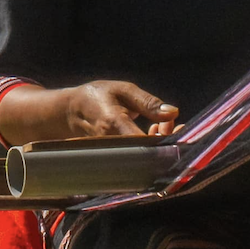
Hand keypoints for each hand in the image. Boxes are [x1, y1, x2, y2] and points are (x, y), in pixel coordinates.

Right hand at [0, 80, 177, 143]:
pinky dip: (150, 145)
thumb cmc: (96, 97)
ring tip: (161, 123)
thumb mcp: (121, 90)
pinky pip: (138, 157)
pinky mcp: (115, 159)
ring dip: (160, 141)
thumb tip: (173, 112)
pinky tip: (154, 130)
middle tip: (175, 124)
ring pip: (145, 156)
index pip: (145, 141)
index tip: (181, 129)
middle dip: (167, 139)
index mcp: (114, 123)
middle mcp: (112, 144)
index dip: (166, 140)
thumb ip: (147, 102)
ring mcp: (112, 155)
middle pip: (149, 152)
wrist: (68, 112)